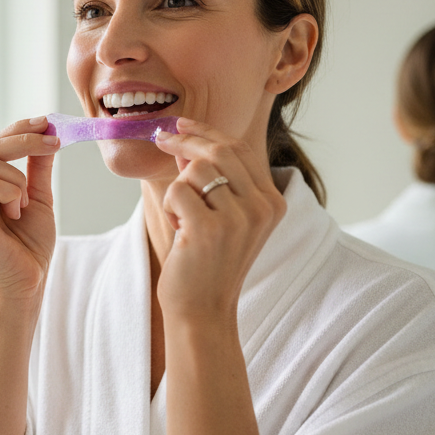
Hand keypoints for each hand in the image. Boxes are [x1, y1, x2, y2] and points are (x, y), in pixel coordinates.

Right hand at [0, 117, 59, 303]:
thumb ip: (36, 168)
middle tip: (54, 142)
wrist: (28, 285)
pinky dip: (14, 194)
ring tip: (24, 205)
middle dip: (25, 139)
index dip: (18, 128)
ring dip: (19, 179)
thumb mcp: (38, 198)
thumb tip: (45, 133)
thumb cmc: (30, 248)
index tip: (46, 122)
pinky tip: (16, 214)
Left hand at [152, 118, 286, 319]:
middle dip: (185, 142)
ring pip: (196, 171)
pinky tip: (179, 230)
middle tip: (161, 140)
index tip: (180, 125)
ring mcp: (239, 218)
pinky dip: (169, 206)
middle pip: (220, 151)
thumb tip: (187, 141)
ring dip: (178, 188)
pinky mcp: (210, 229)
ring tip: (182, 217)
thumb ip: (216, 180)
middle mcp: (263, 207)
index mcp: (272, 201)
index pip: (240, 149)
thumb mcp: (223, 217)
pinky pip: (177, 191)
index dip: (206, 132)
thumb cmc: (207, 262)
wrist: (202, 309)